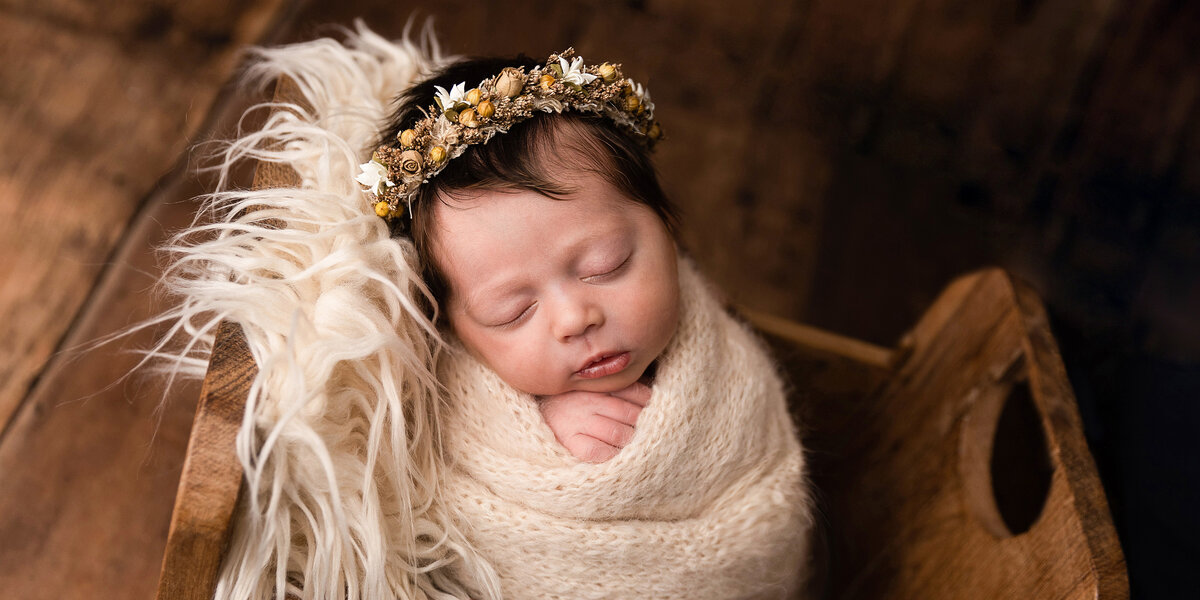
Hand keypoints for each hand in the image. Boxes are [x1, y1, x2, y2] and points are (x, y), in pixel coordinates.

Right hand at [537, 382, 651, 462]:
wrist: (538, 412)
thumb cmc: (576, 401)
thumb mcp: (596, 387)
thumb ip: (621, 388)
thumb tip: (653, 396)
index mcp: (599, 385)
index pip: (636, 393)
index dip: (651, 404)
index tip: (658, 412)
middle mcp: (590, 401)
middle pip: (630, 414)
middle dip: (644, 425)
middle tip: (652, 433)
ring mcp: (579, 421)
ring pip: (618, 434)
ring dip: (631, 441)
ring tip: (638, 445)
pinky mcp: (570, 441)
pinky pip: (597, 451)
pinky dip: (612, 455)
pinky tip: (617, 454)